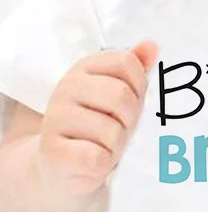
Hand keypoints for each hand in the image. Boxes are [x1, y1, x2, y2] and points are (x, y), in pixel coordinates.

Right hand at [39, 41, 158, 194]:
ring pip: (112, 130)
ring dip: (117, 144)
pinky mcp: (52, 152)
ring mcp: (55, 120)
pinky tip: (92, 160)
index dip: (139, 85)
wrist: (61, 166)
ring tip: (103, 145)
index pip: (126, 62)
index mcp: (83, 69)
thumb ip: (135, 69)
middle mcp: (64, 89)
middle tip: (119, 128)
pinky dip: (102, 163)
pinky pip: (97, 157)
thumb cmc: (98, 125)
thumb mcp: (118, 93)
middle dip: (130, 118)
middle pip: (121, 95)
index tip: (128, 101)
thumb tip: (152, 45)